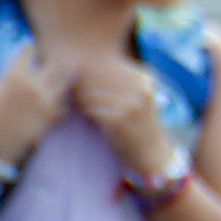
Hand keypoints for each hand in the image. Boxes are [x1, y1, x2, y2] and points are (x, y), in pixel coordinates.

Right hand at [0, 45, 71, 169]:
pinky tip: (51, 109)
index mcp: (15, 76)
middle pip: (55, 65)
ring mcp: (45, 102)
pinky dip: (60, 108)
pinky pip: (63, 108)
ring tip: (51, 87)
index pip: (29, 51)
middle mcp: (34, 86)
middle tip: (43, 70)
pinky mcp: (51, 119)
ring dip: (58, 85)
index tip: (26, 53)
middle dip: (49, 66)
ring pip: (64, 85)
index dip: (27, 50)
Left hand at [71, 54, 177, 182]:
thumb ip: (117, 83)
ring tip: (75, 102)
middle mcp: (140, 88)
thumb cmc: (137, 124)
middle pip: (98, 78)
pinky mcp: (120, 120)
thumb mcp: (135, 98)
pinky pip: (92, 110)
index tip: (73, 77)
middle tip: (69, 90)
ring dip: (79, 98)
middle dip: (81, 84)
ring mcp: (131, 104)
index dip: (87, 72)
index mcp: (144, 78)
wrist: (151, 152)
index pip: (107, 67)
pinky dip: (85, 112)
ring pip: (92, 94)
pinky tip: (84, 115)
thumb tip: (80, 68)